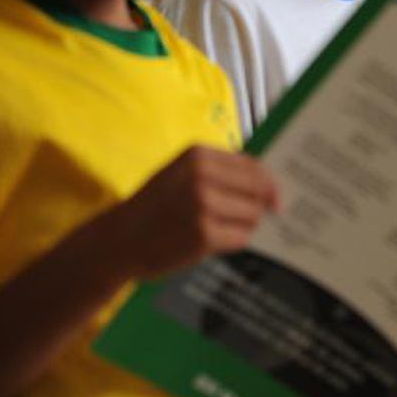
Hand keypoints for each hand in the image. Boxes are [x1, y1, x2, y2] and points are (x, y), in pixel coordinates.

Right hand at [99, 147, 278, 278]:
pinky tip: (217, 240)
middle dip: (262, 205)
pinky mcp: (204, 235)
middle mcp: (201, 176)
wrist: (118, 240)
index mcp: (198, 155)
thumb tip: (270, 182)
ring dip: (246, 225)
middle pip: (259, 190)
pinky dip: (236, 241)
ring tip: (223, 228)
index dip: (270, 182)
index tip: (278, 194)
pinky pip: (242, 237)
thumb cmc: (156, 206)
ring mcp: (203, 205)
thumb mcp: (182, 174)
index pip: (253, 166)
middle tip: (259, 216)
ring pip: (253, 215)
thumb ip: (221, 172)